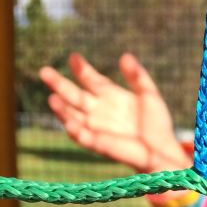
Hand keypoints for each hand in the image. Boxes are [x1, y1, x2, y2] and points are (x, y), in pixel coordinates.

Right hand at [39, 52, 190, 173]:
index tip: (74, 58)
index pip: (89, 79)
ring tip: (52, 99)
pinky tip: (70, 125)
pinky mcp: (100, 144)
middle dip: (59, 84)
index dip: (81, 69)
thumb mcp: (149, 95)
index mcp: (109, 95)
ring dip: (62, 110)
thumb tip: (125, 56)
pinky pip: (84, 138)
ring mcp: (97, 127)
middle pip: (74, 95)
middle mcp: (98, 110)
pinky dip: (77, 132)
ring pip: (72, 116)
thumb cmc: (157, 123)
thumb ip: (138, 76)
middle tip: (44, 71)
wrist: (162, 150)